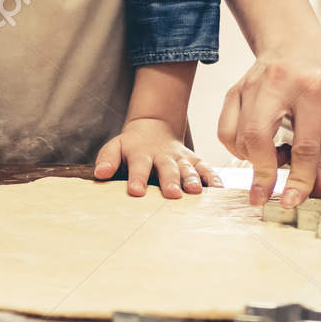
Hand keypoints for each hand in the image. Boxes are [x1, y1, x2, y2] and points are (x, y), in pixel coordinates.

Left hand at [94, 118, 221, 196]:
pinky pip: (205, 168)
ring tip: (196, 191)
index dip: (137, 178)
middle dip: (170, 181)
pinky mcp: (194, 160)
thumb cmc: (131, 146)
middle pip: (167, 168)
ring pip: (188, 168)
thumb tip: (100, 174)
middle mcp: (163, 156)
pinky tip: (219, 189)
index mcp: (141, 154)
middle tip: (172, 194)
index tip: (135, 191)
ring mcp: (180, 158)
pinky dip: (213, 178)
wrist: (153, 127)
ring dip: (192, 179)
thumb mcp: (115, 147)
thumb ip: (107, 159)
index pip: (138, 166)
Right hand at [216, 25, 320, 208]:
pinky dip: (237, 147)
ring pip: (238, 137)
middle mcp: (276, 85)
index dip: (299, 178)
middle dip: (261, 173)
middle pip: (258, 137)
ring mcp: (249, 86)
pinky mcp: (233, 91)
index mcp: (312, 89)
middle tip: (264, 197)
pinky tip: (256, 145)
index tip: (293, 202)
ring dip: (253, 160)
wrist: (293, 40)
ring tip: (274, 155)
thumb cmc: (317, 75)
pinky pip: (225, 130)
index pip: (305, 144)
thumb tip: (319, 192)